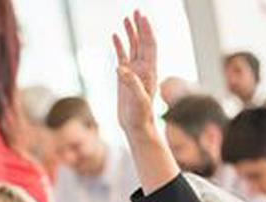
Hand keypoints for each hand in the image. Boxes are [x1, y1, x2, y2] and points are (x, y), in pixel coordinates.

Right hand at [112, 10, 158, 135]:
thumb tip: (120, 67)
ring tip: (126, 18)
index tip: (142, 17)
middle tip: (136, 10)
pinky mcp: (125, 77)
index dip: (146, 31)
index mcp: (150, 70)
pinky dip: (120, 46)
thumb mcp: (138, 100)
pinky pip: (123, 57)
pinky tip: (115, 37)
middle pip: (142, 41)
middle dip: (139, 26)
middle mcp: (144, 67)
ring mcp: (134, 71)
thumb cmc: (141, 115)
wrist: (136, 126)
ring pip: (133, 47)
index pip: (149, 45)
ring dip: (131, 33)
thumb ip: (131, 83)